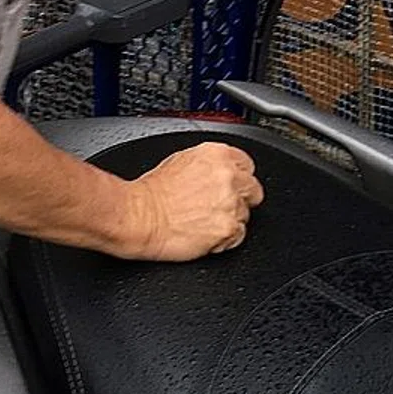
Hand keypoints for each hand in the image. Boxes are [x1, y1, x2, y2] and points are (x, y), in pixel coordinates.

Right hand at [120, 142, 263, 260]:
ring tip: (204, 221)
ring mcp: (231, 203)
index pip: (247, 165)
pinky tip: (206, 234)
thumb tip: (218, 170)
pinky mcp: (228, 228)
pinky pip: (239, 236)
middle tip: (219, 207)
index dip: (238, 178)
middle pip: (253, 189)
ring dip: (230, 219)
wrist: (139, 216)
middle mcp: (229, 176)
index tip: (231, 187)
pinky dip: (225, 239)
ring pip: (246, 214)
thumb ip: (209, 164)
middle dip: (240, 199)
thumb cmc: (151, 192)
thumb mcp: (181, 160)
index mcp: (218, 155)